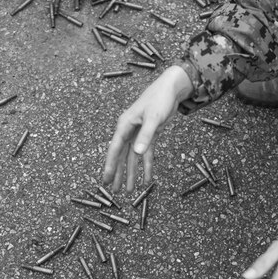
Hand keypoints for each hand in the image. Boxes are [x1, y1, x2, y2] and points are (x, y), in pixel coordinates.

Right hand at [102, 65, 193, 191]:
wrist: (171, 88)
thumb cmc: (159, 98)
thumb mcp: (154, 117)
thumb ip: (145, 136)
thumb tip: (137, 153)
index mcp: (125, 125)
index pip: (115, 149)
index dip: (110, 165)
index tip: (106, 179)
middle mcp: (129, 130)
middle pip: (122, 156)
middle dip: (119, 173)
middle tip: (114, 190)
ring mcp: (139, 133)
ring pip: (133, 157)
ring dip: (132, 173)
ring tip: (129, 189)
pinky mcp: (150, 135)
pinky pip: (146, 153)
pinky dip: (147, 165)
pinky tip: (147, 178)